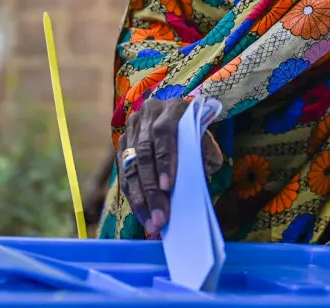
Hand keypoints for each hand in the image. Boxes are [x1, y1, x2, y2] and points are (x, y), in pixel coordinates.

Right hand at [117, 98, 222, 234]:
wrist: (180, 120)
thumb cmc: (196, 135)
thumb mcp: (207, 141)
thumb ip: (207, 155)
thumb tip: (198, 177)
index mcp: (172, 108)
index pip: (163, 133)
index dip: (164, 160)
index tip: (168, 187)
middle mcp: (148, 114)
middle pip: (144, 153)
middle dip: (152, 189)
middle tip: (161, 217)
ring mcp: (132, 127)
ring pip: (131, 166)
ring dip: (140, 197)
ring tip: (151, 222)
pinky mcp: (122, 142)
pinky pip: (124, 173)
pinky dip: (133, 195)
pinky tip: (143, 214)